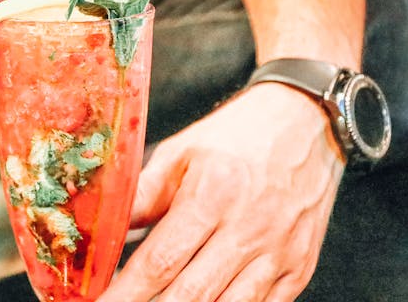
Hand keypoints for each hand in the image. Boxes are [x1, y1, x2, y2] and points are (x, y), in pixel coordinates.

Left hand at [99, 83, 343, 301]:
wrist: (308, 123)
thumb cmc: (238, 136)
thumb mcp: (180, 153)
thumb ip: (141, 196)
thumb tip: (99, 227)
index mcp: (212, 196)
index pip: (160, 261)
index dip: (126, 292)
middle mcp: (249, 230)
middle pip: (190, 296)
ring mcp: (278, 255)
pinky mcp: (299, 270)